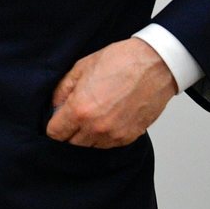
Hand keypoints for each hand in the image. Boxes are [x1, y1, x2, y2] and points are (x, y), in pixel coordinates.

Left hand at [45, 37, 178, 147]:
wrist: (155, 65)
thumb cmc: (120, 62)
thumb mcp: (81, 68)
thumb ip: (62, 90)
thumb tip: (55, 106)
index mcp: (79, 109)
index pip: (55, 133)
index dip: (54, 126)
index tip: (57, 120)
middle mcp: (96, 127)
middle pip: (71, 143)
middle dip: (69, 131)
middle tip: (74, 117)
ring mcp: (114, 134)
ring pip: (90, 146)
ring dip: (87, 135)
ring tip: (93, 116)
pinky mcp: (130, 136)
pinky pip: (109, 145)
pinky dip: (104, 136)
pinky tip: (107, 119)